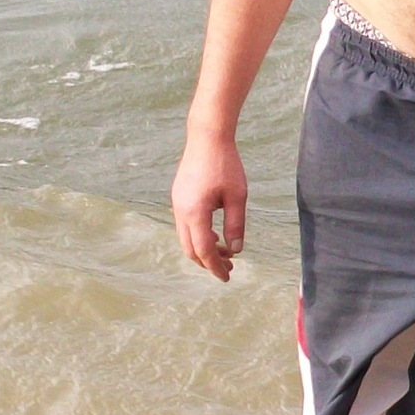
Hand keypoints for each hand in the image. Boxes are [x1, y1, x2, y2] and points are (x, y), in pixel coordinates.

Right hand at [173, 127, 248, 280]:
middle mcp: (180, 211)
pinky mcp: (178, 197)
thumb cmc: (225, 164)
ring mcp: (176, 203)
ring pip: (185, 238)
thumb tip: (236, 249)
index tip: (227, 277)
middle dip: (208, 262)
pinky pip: (184, 225)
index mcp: (195, 212)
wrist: (207, 137)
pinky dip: (198, 236)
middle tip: (229, 268)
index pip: (204, 250)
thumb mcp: (237, 197)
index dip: (215, 267)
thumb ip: (236, 225)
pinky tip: (214, 234)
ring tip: (225, 251)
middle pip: (190, 249)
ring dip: (203, 249)